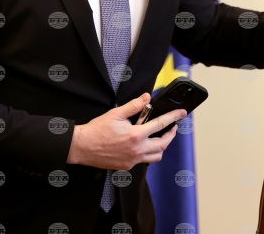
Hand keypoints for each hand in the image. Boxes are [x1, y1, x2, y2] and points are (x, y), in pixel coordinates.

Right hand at [66, 92, 186, 170]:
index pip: (160, 125)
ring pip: (156, 156)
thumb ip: (134, 106)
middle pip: (163, 144)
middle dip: (171, 135)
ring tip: (161, 137)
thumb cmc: (96, 130)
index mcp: (135, 136)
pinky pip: (144, 161)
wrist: (82, 147)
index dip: (173, 118)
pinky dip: (149, 153)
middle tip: (173, 127)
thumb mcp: (116, 114)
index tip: (181, 114)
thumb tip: (146, 98)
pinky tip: (144, 145)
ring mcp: (132, 160)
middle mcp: (137, 150)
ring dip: (162, 146)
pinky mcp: (127, 166)